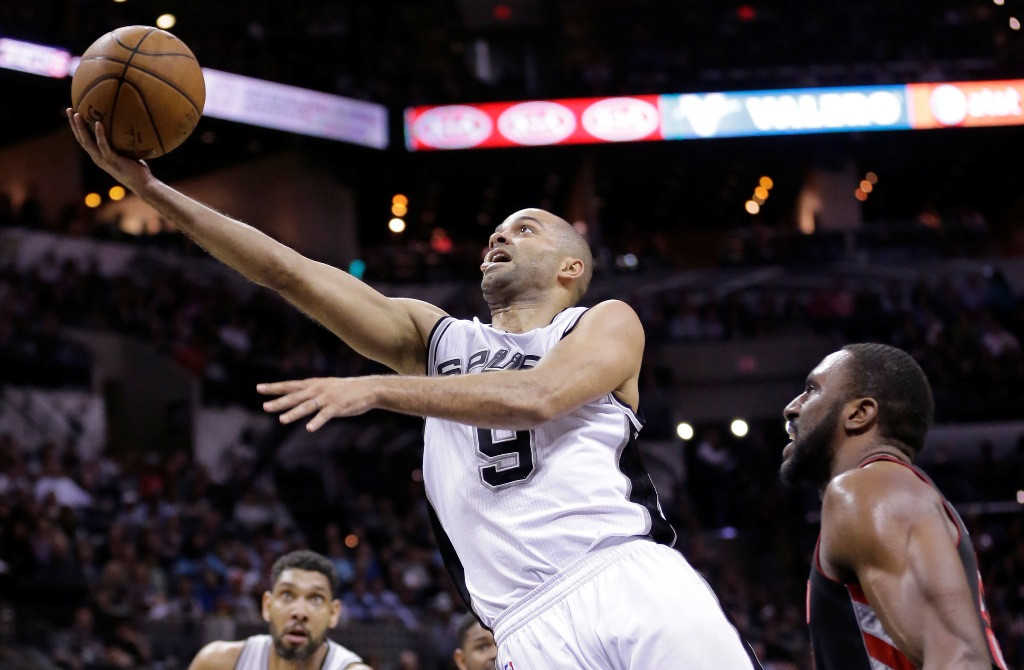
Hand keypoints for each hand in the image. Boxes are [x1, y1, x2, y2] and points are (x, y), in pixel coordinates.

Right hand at [66, 108, 152, 192]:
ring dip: (80, 127)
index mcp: (99, 156)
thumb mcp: (127, 154)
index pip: (84, 140)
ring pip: (87, 142)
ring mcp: (103, 160)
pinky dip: (99, 134)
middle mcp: (97, 158)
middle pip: (80, 139)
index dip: (77, 128)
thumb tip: (128, 126)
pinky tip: (98, 123)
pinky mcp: (111, 160)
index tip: (73, 114)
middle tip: (69, 109)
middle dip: (73, 124)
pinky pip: (103, 145)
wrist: (143, 185)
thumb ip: (123, 143)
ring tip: (77, 114)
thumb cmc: (138, 170)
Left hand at [257, 377, 379, 430]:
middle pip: (295, 396)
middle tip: (265, 406)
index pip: (290, 385)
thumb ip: (312, 391)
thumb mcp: (326, 386)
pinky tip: (309, 428)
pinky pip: (324, 416)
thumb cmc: (346, 389)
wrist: (368, 389)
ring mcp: (327, 399)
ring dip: (294, 413)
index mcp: (313, 384)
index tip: (259, 388)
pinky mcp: (337, 407)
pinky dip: (317, 422)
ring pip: (307, 406)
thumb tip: (297, 396)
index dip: (274, 387)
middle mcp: (317, 390)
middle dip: (279, 402)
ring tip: (282, 420)